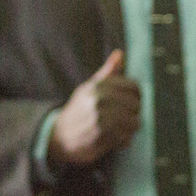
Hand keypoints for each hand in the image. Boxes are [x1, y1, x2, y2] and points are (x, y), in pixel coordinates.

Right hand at [49, 50, 140, 168]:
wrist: (59, 136)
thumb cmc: (79, 110)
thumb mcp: (90, 88)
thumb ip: (108, 72)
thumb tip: (120, 53)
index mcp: (99, 86)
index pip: (134, 87)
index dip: (136, 97)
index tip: (129, 104)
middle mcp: (99, 99)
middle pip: (136, 105)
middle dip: (133, 114)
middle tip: (123, 120)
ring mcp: (100, 118)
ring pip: (134, 122)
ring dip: (130, 129)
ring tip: (119, 129)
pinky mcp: (101, 136)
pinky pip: (126, 138)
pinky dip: (123, 141)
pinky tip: (114, 139)